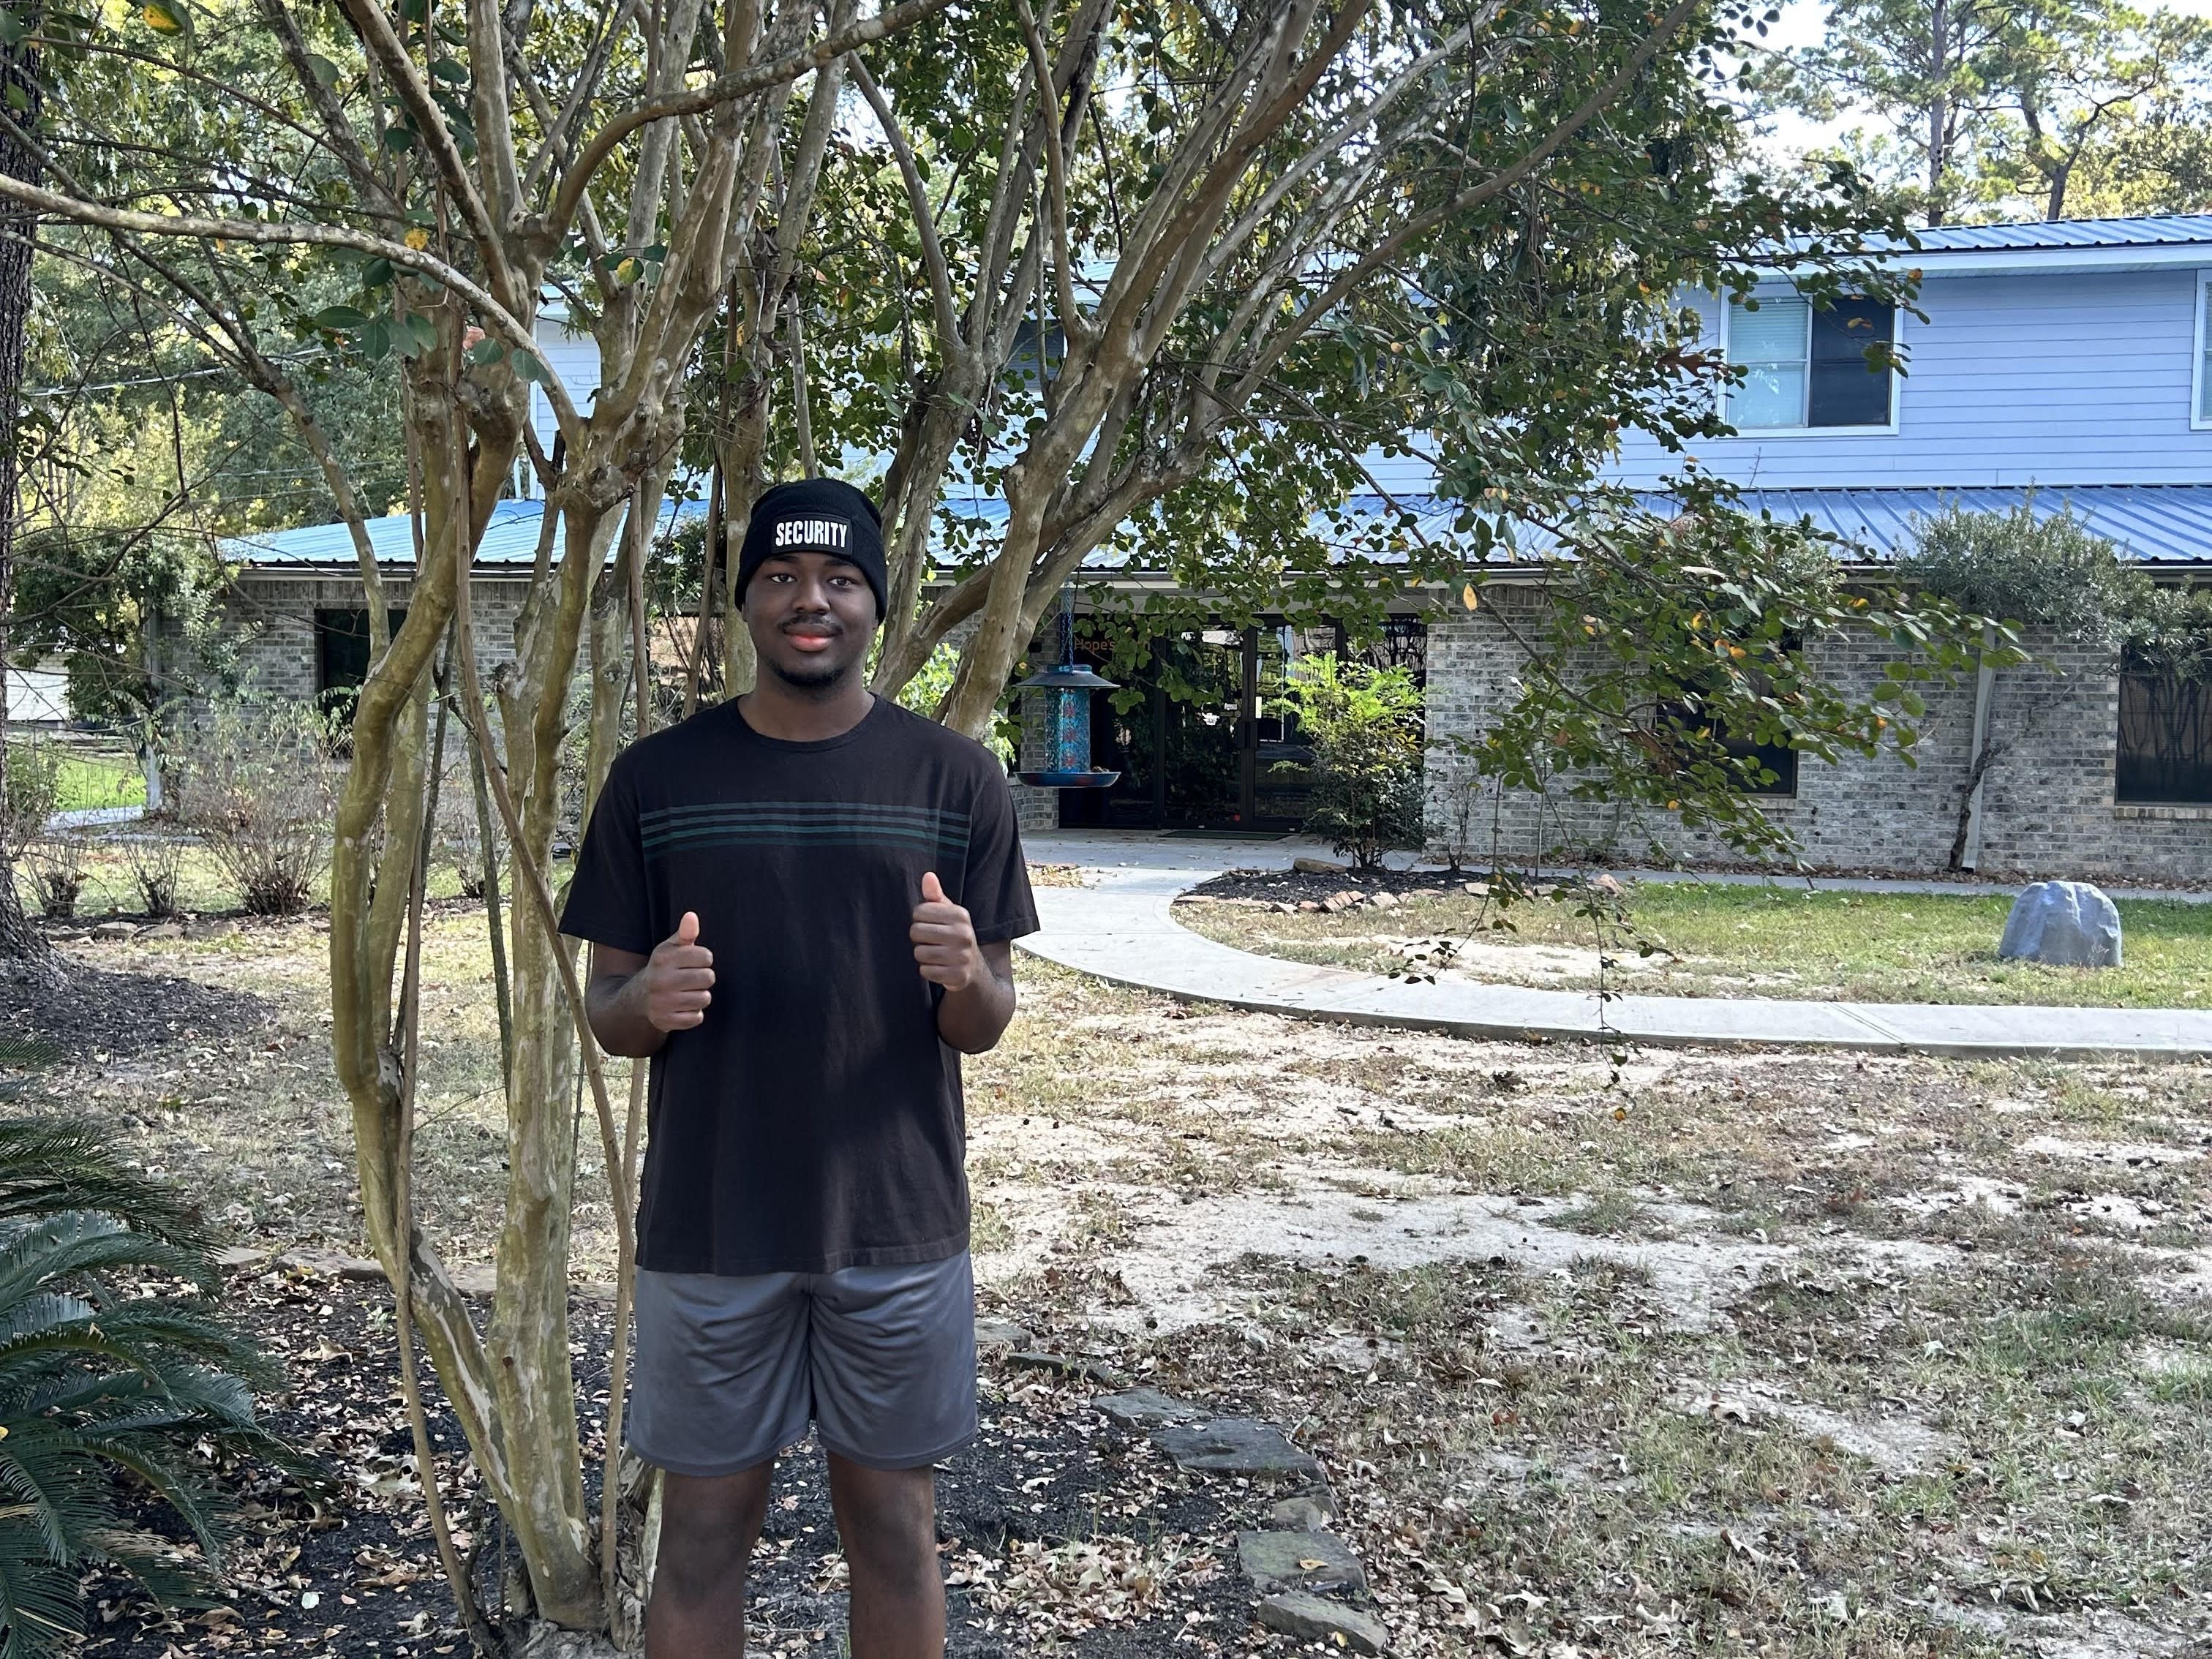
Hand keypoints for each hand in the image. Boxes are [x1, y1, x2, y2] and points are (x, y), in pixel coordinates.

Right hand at [642, 911, 714, 1031]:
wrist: (638, 998)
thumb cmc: (663, 969)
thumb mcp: (670, 949)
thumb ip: (684, 933)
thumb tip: (691, 916)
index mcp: (663, 958)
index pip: (705, 956)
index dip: (704, 959)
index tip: (695, 962)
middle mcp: (660, 980)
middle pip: (708, 978)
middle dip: (704, 978)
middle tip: (692, 979)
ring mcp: (662, 1002)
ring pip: (704, 998)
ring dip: (700, 997)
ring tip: (687, 993)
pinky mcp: (665, 1021)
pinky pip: (696, 1017)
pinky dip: (693, 1013)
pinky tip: (683, 1007)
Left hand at [910, 871, 980, 991]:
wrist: (973, 967)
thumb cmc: (954, 934)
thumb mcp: (948, 913)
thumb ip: (935, 895)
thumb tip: (928, 876)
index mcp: (961, 915)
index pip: (919, 912)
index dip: (919, 919)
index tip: (929, 923)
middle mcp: (964, 935)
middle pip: (916, 932)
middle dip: (918, 937)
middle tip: (930, 940)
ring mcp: (962, 957)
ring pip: (919, 953)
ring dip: (922, 955)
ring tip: (934, 953)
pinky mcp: (957, 976)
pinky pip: (925, 971)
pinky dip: (928, 970)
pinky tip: (938, 967)